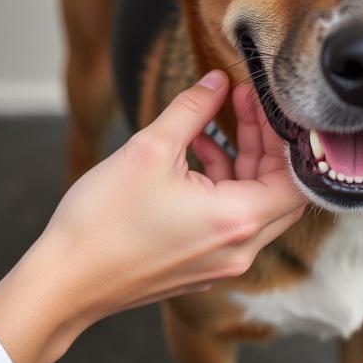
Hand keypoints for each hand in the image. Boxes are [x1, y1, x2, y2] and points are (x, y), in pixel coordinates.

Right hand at [0, 71, 305, 362]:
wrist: (66, 281)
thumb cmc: (103, 220)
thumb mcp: (150, 148)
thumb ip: (192, 109)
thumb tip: (216, 81)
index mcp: (237, 220)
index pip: (296, 176)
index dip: (283, 133)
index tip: (256, 100)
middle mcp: (239, 249)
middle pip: (279, 191)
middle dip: (264, 143)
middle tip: (239, 104)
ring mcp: (220, 263)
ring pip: (253, 205)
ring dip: (240, 162)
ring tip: (208, 127)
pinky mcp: (200, 266)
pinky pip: (229, 221)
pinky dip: (221, 186)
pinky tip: (190, 158)